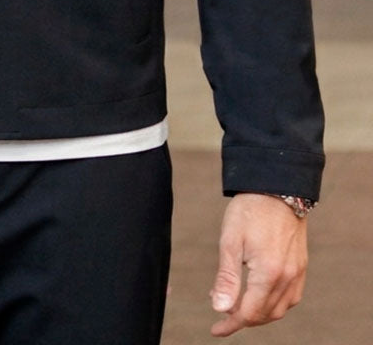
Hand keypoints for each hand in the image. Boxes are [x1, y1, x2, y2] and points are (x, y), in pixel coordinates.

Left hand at [210, 193, 307, 336]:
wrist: (277, 186)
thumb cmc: (250, 210)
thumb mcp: (230, 241)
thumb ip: (226, 278)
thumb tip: (218, 308)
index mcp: (269, 273)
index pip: (249, 313)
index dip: (231, 324)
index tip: (215, 330)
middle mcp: (288, 277)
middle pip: (265, 315)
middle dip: (242, 319)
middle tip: (222, 313)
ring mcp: (298, 272)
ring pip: (279, 309)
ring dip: (258, 313)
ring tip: (236, 303)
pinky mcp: (301, 266)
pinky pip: (291, 297)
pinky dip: (274, 303)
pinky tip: (259, 294)